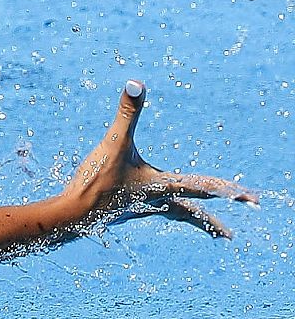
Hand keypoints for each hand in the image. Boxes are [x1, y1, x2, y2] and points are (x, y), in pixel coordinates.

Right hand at [65, 80, 257, 237]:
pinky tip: (156, 208)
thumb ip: (126, 113)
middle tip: (230, 235)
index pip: (202, 187)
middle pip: (191, 213)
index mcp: (160, 185)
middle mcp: (155, 201)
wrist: (69, 216)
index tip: (250, 199)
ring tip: (204, 230)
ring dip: (191, 220)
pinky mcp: (124, 212)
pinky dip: (165, 212)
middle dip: (212, 222)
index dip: (228, 190)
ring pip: (173, 214)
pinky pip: (153, 212)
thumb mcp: (113, 143)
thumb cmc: (94, 181)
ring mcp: (140, 209)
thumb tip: (135, 83)